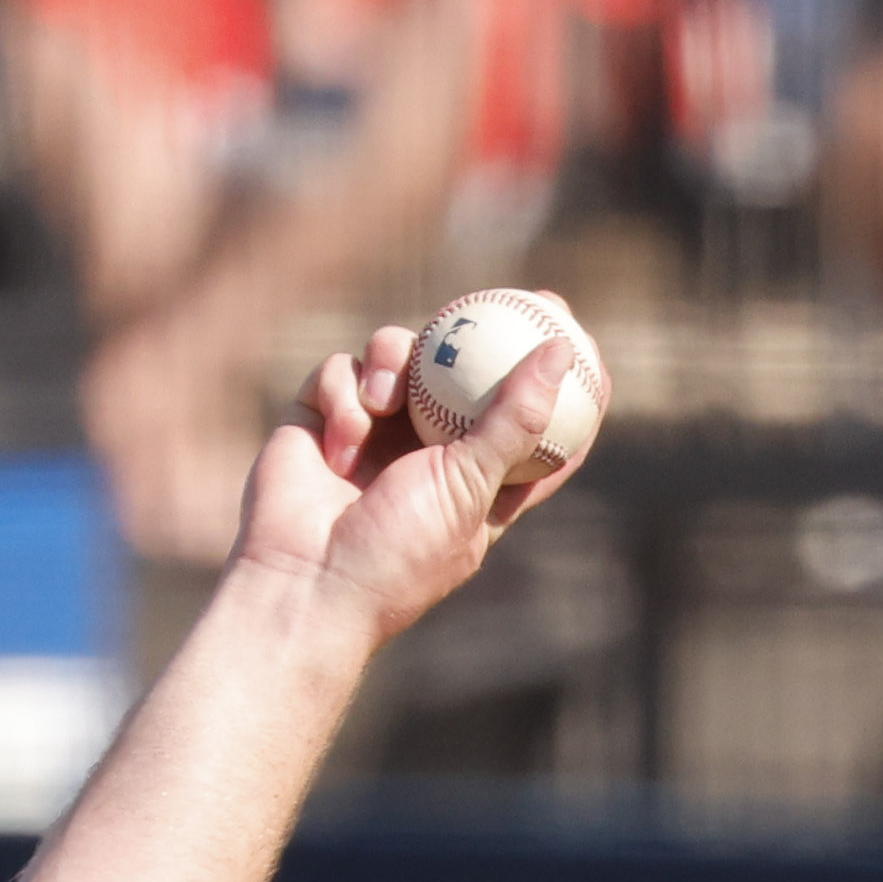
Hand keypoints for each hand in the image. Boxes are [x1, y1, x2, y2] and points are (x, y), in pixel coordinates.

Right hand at [229, 325, 578, 650]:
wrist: (304, 583)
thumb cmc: (395, 554)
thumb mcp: (469, 489)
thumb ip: (512, 421)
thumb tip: (559, 353)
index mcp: (475, 481)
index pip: (526, 425)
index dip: (554, 385)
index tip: (579, 342)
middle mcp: (426, 448)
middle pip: (461, 370)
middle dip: (485, 331)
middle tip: (518, 298)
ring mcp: (372, 428)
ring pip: (396, 352)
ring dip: (390, 365)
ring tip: (382, 403)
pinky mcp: (321, 416)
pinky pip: (338, 371)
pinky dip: (341, 397)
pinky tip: (341, 440)